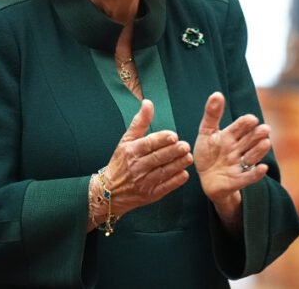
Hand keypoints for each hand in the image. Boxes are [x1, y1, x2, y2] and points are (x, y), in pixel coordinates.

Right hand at [102, 99, 192, 216]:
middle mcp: (136, 167)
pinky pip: (164, 187)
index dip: (161, 140)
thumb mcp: (126, 140)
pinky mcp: (150, 194)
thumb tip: (148, 103)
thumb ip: (140, 122)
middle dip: (172, 152)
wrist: (110, 191)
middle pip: (157, 158)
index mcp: (131, 151)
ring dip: (177, 165)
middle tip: (185, 146)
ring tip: (188, 157)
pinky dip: (175, 181)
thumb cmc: (121, 162)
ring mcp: (143, 182)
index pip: (148, 144)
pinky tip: (184, 174)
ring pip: (163, 172)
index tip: (173, 136)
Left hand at [194, 92, 269, 208]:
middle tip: (264, 129)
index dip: (246, 123)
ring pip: (252, 156)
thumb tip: (217, 93)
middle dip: (257, 135)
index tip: (251, 119)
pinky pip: (248, 177)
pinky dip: (255, 174)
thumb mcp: (207, 132)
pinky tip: (263, 168)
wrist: (205, 178)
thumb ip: (212, 114)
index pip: (240, 127)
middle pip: (250, 141)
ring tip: (266, 143)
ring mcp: (239, 165)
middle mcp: (238, 149)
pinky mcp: (237, 180)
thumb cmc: (208, 153)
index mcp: (230, 136)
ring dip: (259, 150)